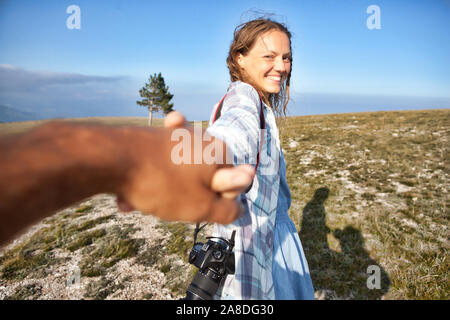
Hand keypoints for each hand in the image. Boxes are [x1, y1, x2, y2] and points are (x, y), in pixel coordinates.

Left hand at [116, 111, 253, 223]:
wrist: (111, 158)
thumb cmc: (161, 184)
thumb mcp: (200, 206)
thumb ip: (227, 209)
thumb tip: (241, 208)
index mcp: (218, 153)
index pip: (231, 185)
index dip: (215, 201)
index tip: (196, 206)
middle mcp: (201, 139)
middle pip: (204, 179)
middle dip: (188, 196)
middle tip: (168, 205)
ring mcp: (177, 135)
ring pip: (180, 174)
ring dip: (164, 192)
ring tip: (142, 199)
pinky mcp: (156, 137)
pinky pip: (161, 163)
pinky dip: (151, 176)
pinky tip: (132, 188)